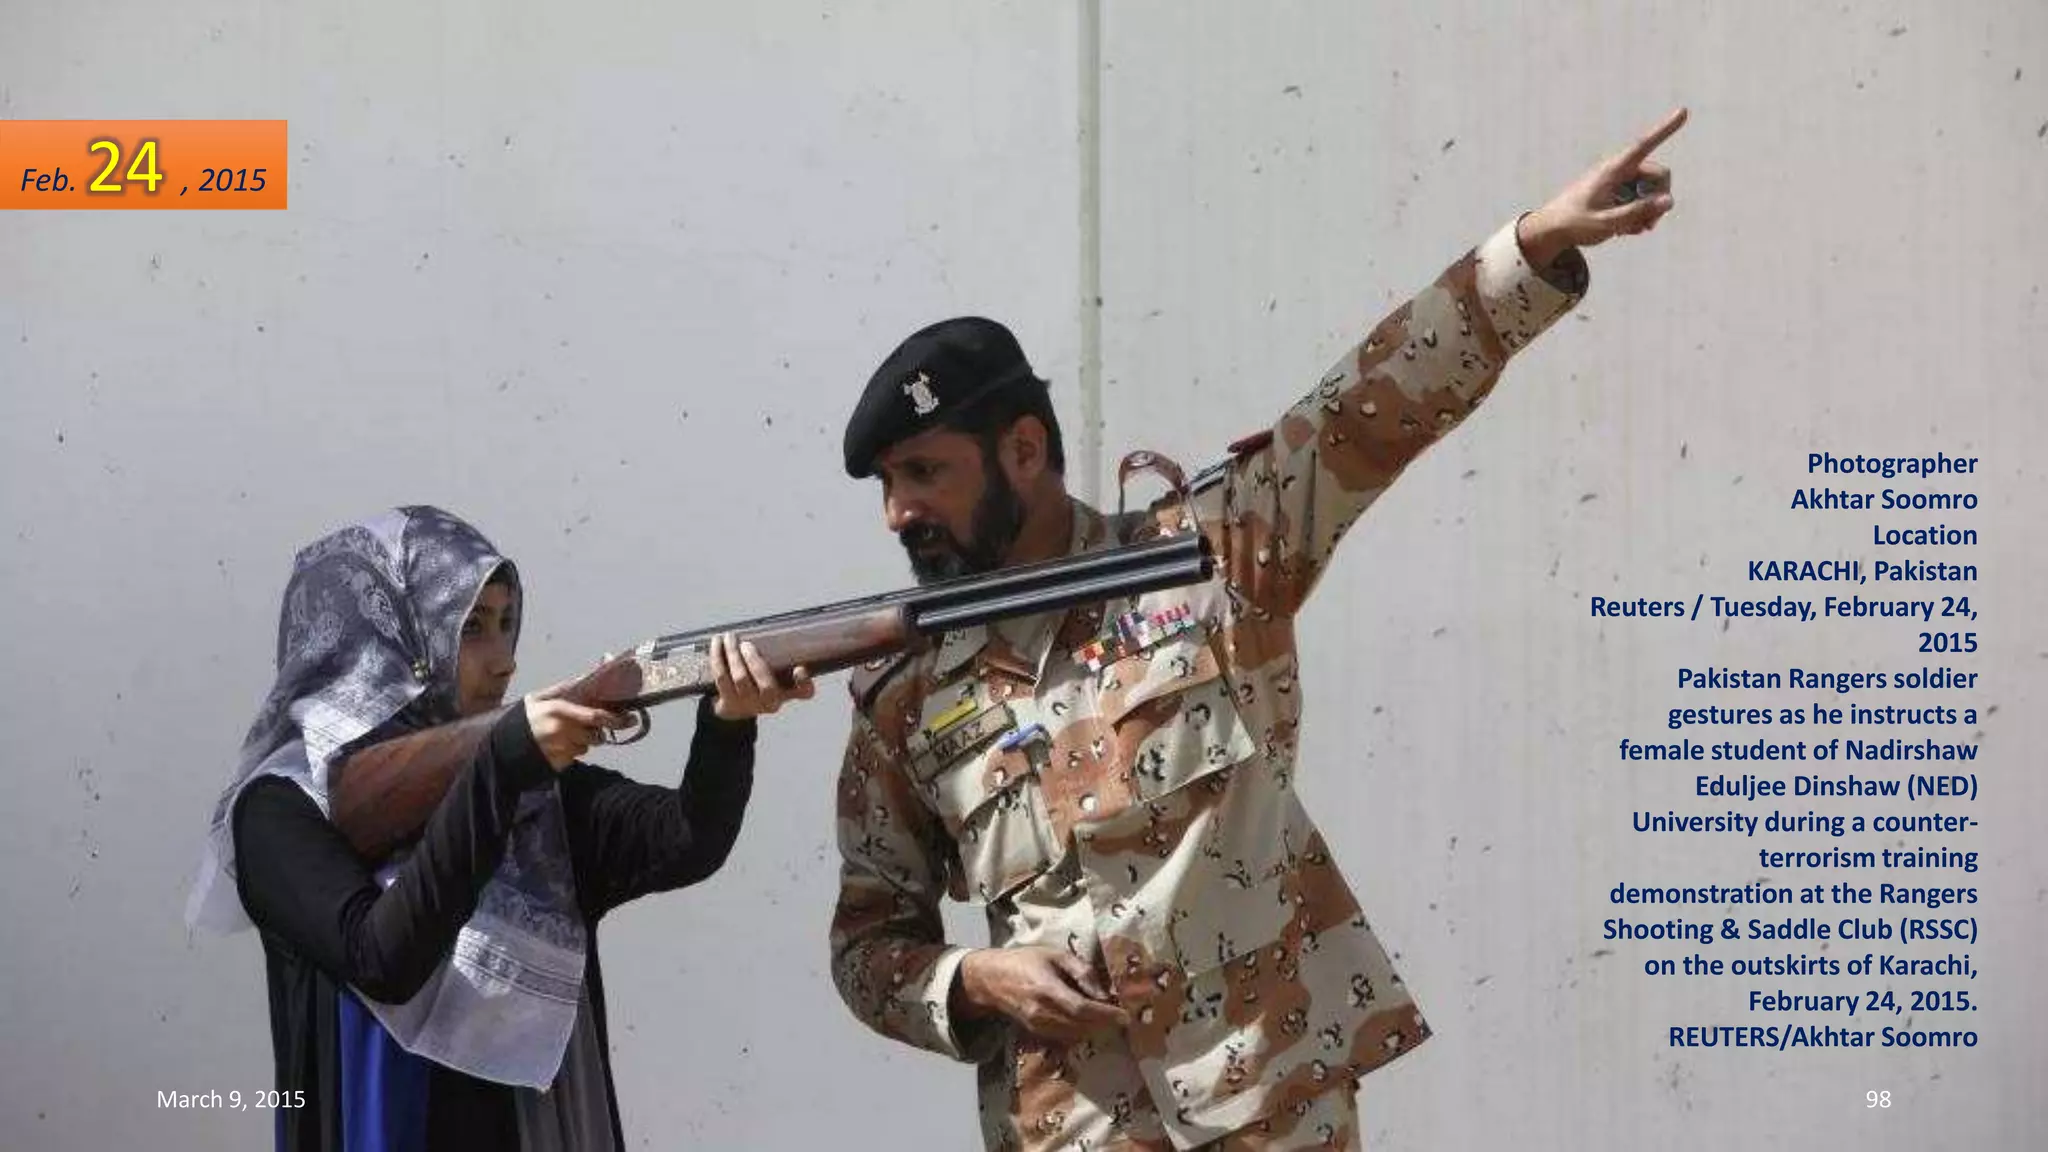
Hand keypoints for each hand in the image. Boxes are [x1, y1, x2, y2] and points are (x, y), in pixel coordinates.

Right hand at [523, 676, 630, 770]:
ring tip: (563, 735)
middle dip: (596, 731)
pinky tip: (557, 746)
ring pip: (586, 746)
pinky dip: (571, 751)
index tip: (631, 718)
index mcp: (558, 711)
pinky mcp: (558, 764)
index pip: (595, 716)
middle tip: (589, 727)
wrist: (499, 747)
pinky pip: (575, 757)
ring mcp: (560, 750)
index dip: (616, 718)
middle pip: (595, 734)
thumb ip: (565, 687)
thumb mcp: (539, 697)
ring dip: (582, 741)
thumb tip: (589, 674)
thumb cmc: (523, 718)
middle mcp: (561, 731)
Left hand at [709, 632, 815, 720]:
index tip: (799, 668)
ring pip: (741, 679)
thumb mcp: (775, 674)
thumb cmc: (758, 683)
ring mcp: (749, 705)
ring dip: (733, 655)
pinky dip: (717, 658)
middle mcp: (771, 703)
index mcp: (787, 693)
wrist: (735, 708)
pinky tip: (716, 644)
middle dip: (754, 662)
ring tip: (729, 638)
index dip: (804, 682)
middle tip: (746, 644)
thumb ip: (782, 657)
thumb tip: (780, 626)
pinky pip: (721, 678)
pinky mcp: (729, 703)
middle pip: (766, 686)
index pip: (804, 692)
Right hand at [956, 946, 1129, 1041]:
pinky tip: (1091, 1024)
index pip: (1081, 1008)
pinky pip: (1066, 1038)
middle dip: (1105, 1024)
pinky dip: (1082, 1033)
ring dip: (1096, 1031)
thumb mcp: (1055, 954)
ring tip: (1110, 1021)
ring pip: (1075, 1035)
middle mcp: (1041, 1012)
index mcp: (1046, 988)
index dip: (1105, 1014)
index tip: (1124, 1015)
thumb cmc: (1026, 961)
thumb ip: (1081, 971)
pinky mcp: (1036, 1033)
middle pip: (1081, 1026)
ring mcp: (1037, 1026)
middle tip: (1122, 1018)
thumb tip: (1104, 993)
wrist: (992, 980)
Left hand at [1517, 107, 1687, 268]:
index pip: (1643, 145)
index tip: (1684, 110)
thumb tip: (1669, 201)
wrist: (1551, 231)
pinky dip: (1639, 214)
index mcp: (1612, 170)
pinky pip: (1640, 199)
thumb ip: (1638, 212)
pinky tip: (1625, 230)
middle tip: (1648, 225)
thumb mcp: (1607, 223)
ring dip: (1648, 210)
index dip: (1665, 128)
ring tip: (1631, 230)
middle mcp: (1618, 171)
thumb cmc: (1575, 224)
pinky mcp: (1617, 193)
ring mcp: (1618, 182)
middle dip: (1659, 198)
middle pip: (1657, 175)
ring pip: (1651, 190)